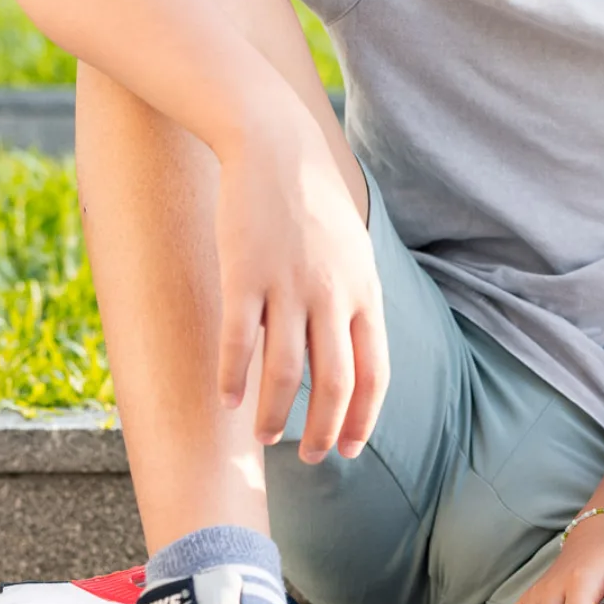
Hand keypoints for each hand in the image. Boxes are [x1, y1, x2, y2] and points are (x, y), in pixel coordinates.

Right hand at [214, 112, 387, 463]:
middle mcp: (333, 293)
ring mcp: (288, 284)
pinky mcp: (244, 274)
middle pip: (336, 381)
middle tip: (310, 458)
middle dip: (324, 429)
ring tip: (266, 439)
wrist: (275, 145)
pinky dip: (233, 378)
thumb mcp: (353, 250)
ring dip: (276, 414)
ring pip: (287, 371)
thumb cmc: (313, 202)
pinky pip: (239, 341)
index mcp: (365, 290)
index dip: (364, 417)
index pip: (376, 371)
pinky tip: (227, 401)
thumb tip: (352, 354)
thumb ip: (354, 300)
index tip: (350, 449)